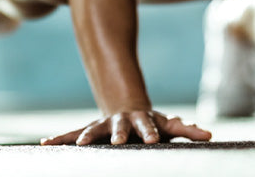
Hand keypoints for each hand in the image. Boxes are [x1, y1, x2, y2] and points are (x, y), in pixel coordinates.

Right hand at [40, 110, 211, 145]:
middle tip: (117, 142)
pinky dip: (59, 139)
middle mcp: (120, 122)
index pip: (147, 127)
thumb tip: (210, 134)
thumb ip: (188, 129)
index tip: (152, 141)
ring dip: (85, 137)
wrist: (128, 109)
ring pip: (92, 130)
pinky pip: (72, 134)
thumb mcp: (171, 125)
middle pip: (119, 128)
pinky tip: (43, 144)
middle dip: (117, 134)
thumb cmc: (153, 123)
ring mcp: (103, 125)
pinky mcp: (89, 130)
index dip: (150, 133)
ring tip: (79, 144)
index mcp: (141, 122)